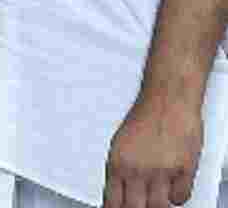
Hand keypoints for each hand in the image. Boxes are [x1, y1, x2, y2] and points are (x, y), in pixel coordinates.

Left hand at [104, 90, 203, 207]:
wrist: (166, 100)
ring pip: (158, 206)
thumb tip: (119, 188)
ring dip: (158, 204)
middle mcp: (137, 170)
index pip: (113, 201)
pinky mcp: (183, 170)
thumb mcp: (120, 144)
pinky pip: (180, 197)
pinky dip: (178, 197)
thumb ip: (120, 169)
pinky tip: (174, 189)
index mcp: (117, 164)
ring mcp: (161, 171)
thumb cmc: (145, 116)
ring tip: (157, 197)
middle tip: (140, 204)